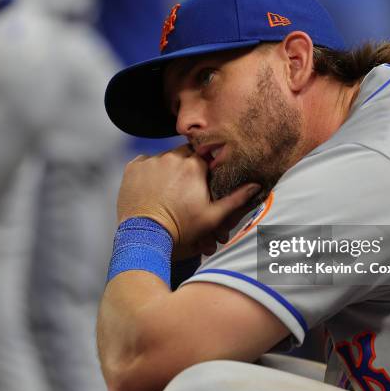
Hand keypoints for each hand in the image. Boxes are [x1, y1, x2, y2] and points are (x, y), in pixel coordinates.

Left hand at [117, 145, 259, 258]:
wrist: (145, 236)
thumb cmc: (180, 228)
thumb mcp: (212, 217)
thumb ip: (236, 199)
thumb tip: (256, 185)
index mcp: (194, 166)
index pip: (204, 157)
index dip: (204, 169)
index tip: (201, 182)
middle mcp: (172, 157)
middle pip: (184, 154)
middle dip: (186, 167)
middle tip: (184, 188)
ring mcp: (150, 161)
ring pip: (164, 158)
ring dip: (168, 169)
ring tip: (167, 191)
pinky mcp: (133, 167)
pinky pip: (145, 163)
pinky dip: (149, 172)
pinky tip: (152, 189)